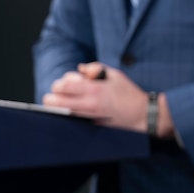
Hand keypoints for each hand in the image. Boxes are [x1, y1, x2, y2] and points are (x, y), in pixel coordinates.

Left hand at [43, 62, 166, 134]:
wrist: (140, 114)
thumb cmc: (128, 93)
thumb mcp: (115, 75)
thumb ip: (95, 68)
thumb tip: (80, 69)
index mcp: (94, 88)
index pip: (64, 85)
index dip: (61, 82)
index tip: (67, 83)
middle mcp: (88, 103)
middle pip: (55, 100)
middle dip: (53, 95)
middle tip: (60, 93)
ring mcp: (87, 116)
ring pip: (59, 112)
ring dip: (58, 106)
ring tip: (64, 101)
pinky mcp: (89, 123)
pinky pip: (70, 118)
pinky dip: (67, 113)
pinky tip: (73, 109)